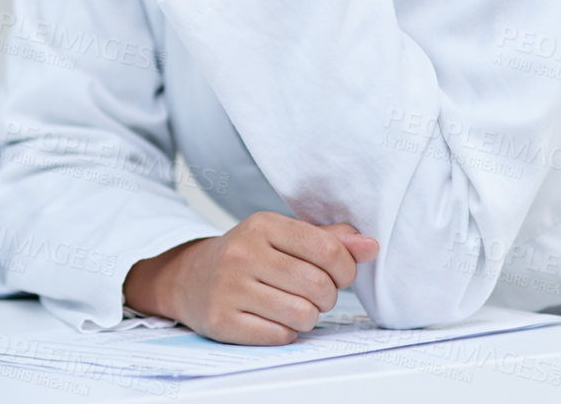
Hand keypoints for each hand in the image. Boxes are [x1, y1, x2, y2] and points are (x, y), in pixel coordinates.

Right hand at [122, 212, 378, 344]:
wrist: (189, 278)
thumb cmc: (247, 256)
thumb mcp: (283, 237)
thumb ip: (328, 239)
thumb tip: (371, 245)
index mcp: (263, 225)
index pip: (327, 250)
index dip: (347, 269)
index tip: (341, 275)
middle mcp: (243, 253)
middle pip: (318, 285)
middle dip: (328, 296)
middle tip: (316, 294)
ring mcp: (230, 288)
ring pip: (302, 315)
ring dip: (309, 317)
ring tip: (296, 307)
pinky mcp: (222, 320)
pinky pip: (279, 335)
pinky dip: (286, 332)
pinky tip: (274, 318)